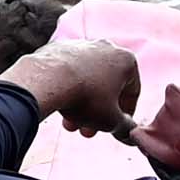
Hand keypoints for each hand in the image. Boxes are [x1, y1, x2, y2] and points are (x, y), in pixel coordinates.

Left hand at [2, 39, 140, 141]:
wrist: (47, 80)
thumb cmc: (85, 97)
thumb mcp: (111, 120)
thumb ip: (125, 128)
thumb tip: (129, 134)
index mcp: (125, 60)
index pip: (132, 92)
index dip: (126, 115)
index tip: (117, 127)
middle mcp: (106, 47)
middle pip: (107, 87)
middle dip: (98, 113)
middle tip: (89, 130)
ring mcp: (82, 45)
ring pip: (87, 81)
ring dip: (82, 104)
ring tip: (70, 123)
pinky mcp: (61, 48)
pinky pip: (70, 73)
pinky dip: (68, 89)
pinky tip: (60, 106)